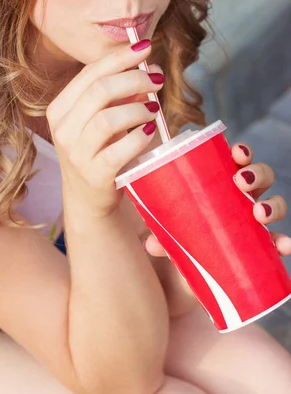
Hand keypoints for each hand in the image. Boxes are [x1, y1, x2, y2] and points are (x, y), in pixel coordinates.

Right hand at [46, 40, 164, 218]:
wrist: (89, 199)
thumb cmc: (98, 151)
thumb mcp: (102, 119)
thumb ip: (121, 93)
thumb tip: (150, 67)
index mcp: (60, 108)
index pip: (89, 73)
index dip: (119, 57)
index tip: (145, 47)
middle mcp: (62, 128)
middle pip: (99, 91)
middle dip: (134, 79)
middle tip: (157, 81)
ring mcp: (75, 153)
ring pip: (107, 118)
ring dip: (138, 108)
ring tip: (153, 110)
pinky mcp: (94, 174)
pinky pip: (119, 150)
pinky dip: (139, 137)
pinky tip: (150, 131)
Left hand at [144, 141, 290, 257]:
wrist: (190, 276)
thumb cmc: (182, 238)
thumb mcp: (170, 233)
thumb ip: (162, 236)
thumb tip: (151, 244)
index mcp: (220, 184)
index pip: (236, 160)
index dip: (242, 152)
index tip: (237, 152)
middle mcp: (241, 197)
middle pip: (260, 176)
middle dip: (256, 173)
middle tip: (242, 182)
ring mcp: (253, 220)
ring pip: (274, 202)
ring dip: (272, 204)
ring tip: (259, 213)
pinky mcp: (261, 246)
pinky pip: (279, 240)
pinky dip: (285, 241)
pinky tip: (285, 245)